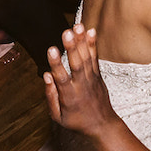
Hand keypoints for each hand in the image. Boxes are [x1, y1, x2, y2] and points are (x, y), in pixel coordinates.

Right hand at [44, 24, 121, 140]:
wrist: (103, 125)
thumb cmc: (77, 121)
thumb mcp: (58, 117)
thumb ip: (51, 97)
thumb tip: (47, 75)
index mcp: (70, 97)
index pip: (62, 78)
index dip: (56, 63)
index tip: (51, 49)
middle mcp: (82, 86)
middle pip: (77, 64)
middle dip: (72, 47)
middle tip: (67, 32)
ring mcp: (92, 79)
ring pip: (87, 58)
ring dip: (82, 41)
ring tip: (77, 26)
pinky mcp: (98, 75)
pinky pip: (95, 58)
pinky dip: (93, 44)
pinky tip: (91, 31)